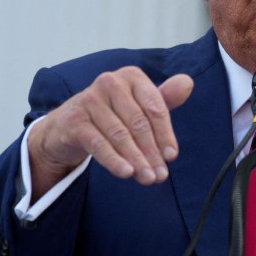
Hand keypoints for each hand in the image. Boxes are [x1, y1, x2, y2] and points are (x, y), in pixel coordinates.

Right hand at [27, 67, 193, 198]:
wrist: (68, 124)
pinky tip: (126, 173)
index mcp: (131, 76)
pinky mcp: (74, 120)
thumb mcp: (139, 105)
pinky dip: (113, 160)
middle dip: (151, 152)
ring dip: (136, 160)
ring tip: (147, 178)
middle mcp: (110, 82)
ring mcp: (89, 100)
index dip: (165, 133)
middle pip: (138, 122)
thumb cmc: (112, 113)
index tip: (172, 156)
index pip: (154, 106)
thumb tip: (187, 83)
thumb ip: (164, 98)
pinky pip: (98, 144)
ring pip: (120, 134)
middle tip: (160, 176)